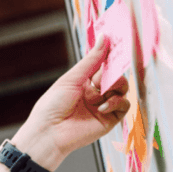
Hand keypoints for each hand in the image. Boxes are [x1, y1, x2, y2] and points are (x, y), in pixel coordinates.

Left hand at [14, 34, 129, 169]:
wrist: (48, 133)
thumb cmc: (51, 107)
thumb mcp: (71, 79)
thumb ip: (91, 60)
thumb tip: (104, 38)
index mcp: (83, 83)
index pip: (103, 66)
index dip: (110, 57)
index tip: (117, 45)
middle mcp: (94, 94)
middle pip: (115, 76)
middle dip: (112, 73)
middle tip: (101, 78)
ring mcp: (102, 107)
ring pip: (122, 89)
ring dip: (115, 87)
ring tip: (100, 93)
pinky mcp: (109, 120)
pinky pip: (124, 106)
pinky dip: (116, 102)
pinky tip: (102, 107)